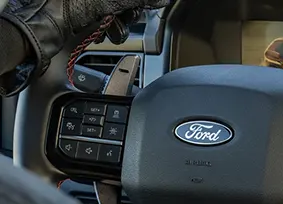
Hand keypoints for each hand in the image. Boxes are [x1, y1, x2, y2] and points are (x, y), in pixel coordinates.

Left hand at [1, 0, 168, 93]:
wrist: (35, 31)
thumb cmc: (60, 11)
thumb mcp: (106, 1)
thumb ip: (135, 0)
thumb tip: (161, 0)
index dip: (137, 3)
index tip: (147, 8)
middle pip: (122, 1)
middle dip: (126, 12)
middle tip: (122, 20)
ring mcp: (84, 3)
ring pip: (115, 10)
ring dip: (117, 24)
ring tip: (109, 31)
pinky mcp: (80, 13)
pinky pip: (103, 19)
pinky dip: (106, 28)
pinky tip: (101, 33)